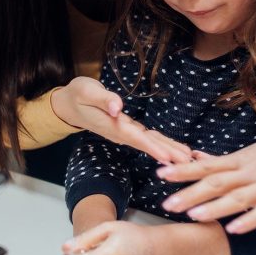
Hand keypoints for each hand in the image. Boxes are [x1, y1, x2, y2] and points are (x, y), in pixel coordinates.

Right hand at [52, 76, 190, 163]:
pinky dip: (161, 144)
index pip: (135, 138)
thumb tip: (117, 107)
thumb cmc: (77, 95)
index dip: (152, 147)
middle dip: (167, 153)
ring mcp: (124, 132)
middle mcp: (119, 132)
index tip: (168, 158)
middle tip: (187, 163)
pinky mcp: (127, 129)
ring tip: (187, 158)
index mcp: (112, 124)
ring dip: (168, 150)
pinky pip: (147, 138)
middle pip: (147, 144)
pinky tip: (173, 150)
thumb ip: (103, 99)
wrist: (68, 104)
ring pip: (149, 142)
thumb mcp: (86, 92)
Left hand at [157, 133, 255, 233]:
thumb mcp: (250, 153)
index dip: (183, 171)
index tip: (161, 174)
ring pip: (237, 198)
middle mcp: (249, 173)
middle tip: (167, 204)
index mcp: (240, 161)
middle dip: (190, 194)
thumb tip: (196, 157)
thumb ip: (223, 160)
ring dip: (214, 207)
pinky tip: (234, 229)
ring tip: (193, 216)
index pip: (206, 166)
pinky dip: (249, 220)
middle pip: (216, 183)